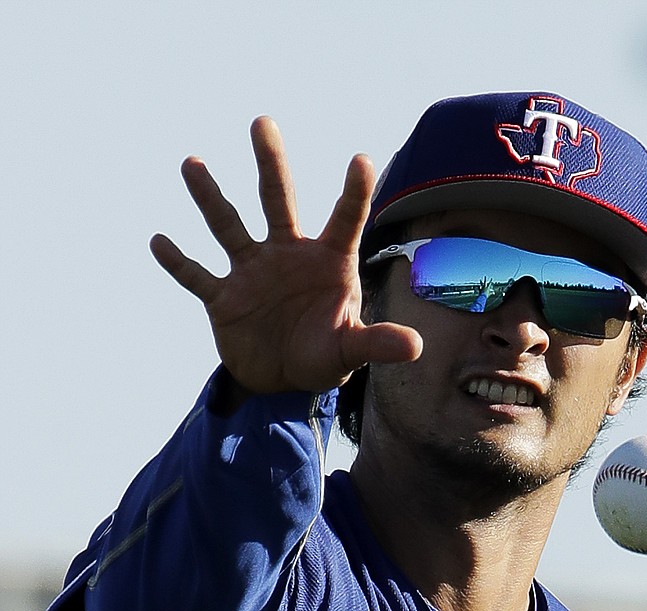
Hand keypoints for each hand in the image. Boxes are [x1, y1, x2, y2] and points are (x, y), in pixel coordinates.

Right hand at [149, 117, 421, 395]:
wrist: (282, 380)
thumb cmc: (324, 355)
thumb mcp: (351, 350)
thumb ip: (377, 342)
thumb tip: (416, 347)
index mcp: (327, 261)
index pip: (345, 218)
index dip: (355, 192)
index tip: (362, 160)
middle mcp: (287, 255)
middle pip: (279, 199)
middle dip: (271, 163)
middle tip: (263, 122)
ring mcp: (252, 272)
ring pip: (229, 226)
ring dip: (209, 197)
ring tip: (192, 163)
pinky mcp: (223, 299)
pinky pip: (197, 277)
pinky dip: (179, 263)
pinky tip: (159, 241)